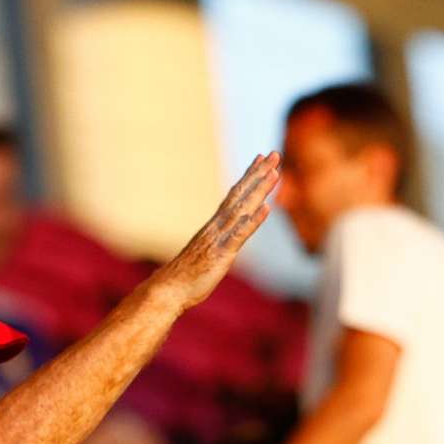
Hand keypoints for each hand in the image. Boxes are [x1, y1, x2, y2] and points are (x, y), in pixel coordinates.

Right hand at [153, 152, 280, 308]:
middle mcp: (217, 226)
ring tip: (275, 173)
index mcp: (215, 225)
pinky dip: (253, 221)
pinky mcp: (221, 254)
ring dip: (259, 190)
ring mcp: (219, 238)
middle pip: (241, 194)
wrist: (168, 289)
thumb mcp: (207, 253)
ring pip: (242, 209)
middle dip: (259, 174)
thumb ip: (217, 242)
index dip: (249, 176)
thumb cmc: (186, 275)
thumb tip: (226, 238)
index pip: (235, 194)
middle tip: (274, 154)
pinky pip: (239, 234)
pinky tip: (266, 208)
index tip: (262, 159)